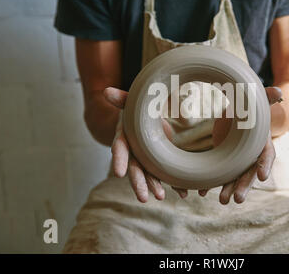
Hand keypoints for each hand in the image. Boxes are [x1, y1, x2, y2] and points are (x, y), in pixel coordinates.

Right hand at [104, 87, 176, 202]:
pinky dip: (174, 184)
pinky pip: (166, 174)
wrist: (149, 114)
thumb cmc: (138, 109)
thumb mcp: (132, 103)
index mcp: (125, 136)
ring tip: (160, 197)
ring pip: (149, 174)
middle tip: (142, 198)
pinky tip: (182, 193)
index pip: (120, 148)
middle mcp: (134, 150)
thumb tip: (106, 92)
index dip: (119, 160)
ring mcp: (146, 158)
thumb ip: (122, 98)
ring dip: (154, 186)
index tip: (118, 173)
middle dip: (138, 183)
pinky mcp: (159, 161)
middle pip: (134, 168)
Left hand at [209, 86, 282, 203]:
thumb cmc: (250, 108)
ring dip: (228, 189)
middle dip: (244, 186)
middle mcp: (251, 156)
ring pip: (234, 178)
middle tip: (238, 200)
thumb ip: (266, 98)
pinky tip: (202, 192)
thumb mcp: (257, 103)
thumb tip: (279, 92)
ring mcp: (238, 162)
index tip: (263, 177)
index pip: (267, 155)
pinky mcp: (225, 162)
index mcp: (262, 143)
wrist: (237, 114)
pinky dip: (211, 184)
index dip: (265, 165)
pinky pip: (219, 175)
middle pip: (250, 173)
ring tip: (222, 201)